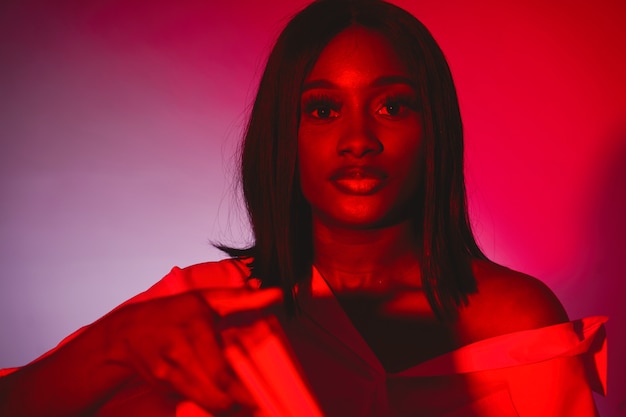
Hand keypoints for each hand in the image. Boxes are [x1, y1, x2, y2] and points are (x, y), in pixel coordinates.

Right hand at [101, 288, 282, 414]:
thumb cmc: (174, 312)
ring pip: (202, 400)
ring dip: (222, 406)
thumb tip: (277, 294)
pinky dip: (204, 401)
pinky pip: (189, 398)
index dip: (239, 392)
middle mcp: (179, 350)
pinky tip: (214, 395)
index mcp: (196, 326)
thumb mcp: (207, 299)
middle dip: (235, 403)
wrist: (126, 332)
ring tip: (236, 402)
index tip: (255, 398)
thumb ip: (243, 299)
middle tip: (252, 403)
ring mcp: (167, 370)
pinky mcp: (161, 384)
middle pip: (214, 392)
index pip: (219, 372)